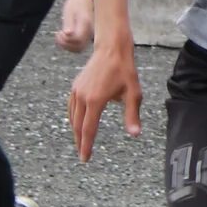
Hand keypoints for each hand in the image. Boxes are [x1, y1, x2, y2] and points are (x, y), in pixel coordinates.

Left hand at [55, 0, 94, 53]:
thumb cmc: (77, 2)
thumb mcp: (70, 10)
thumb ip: (69, 23)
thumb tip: (67, 34)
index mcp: (86, 23)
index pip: (77, 39)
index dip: (66, 40)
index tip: (59, 32)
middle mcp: (90, 31)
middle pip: (79, 47)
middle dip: (66, 44)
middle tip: (58, 34)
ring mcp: (90, 34)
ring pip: (79, 49)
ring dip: (67, 46)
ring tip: (60, 36)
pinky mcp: (87, 36)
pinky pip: (79, 46)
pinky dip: (70, 45)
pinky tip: (64, 37)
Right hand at [70, 39, 140, 158]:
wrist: (111, 48)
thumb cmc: (124, 70)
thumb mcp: (133, 94)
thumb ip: (132, 115)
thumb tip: (135, 134)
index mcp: (95, 101)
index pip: (88, 129)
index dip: (86, 146)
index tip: (85, 158)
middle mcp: (82, 97)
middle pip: (78, 126)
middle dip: (80, 142)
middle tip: (83, 155)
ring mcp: (77, 91)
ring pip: (73, 117)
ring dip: (76, 131)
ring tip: (80, 143)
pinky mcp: (76, 86)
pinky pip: (71, 107)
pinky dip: (73, 118)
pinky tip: (77, 123)